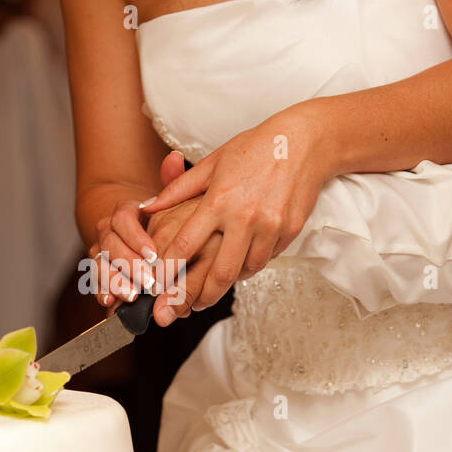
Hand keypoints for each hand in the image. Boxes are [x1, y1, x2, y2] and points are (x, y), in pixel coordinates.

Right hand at [85, 153, 187, 308]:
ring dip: (114, 281)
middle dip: (129, 265)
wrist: (137, 236)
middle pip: (110, 245)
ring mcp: (99, 251)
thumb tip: (174, 157)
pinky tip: (110, 304)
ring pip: (99, 264)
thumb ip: (171, 182)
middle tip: (148, 281)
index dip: (137, 237)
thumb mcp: (169, 202)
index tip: (154, 253)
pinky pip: (95, 281)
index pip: (124, 220)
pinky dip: (101, 292)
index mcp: (123, 212)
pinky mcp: (98, 272)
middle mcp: (107, 231)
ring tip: (131, 295)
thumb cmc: (160, 221)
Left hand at [140, 107, 329, 311]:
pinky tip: (242, 261)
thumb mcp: (212, 163)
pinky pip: (267, 258)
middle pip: (219, 273)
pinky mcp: (290, 231)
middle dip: (200, 297)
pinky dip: (252, 263)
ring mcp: (271, 227)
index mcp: (219, 200)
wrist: (303, 142)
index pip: (187, 245)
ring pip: (246, 271)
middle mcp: (245, 217)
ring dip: (229, 282)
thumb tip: (147, 208)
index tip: (157, 288)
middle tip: (186, 309)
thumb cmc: (253, 149)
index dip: (169, 271)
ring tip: (213, 287)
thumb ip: (178, 190)